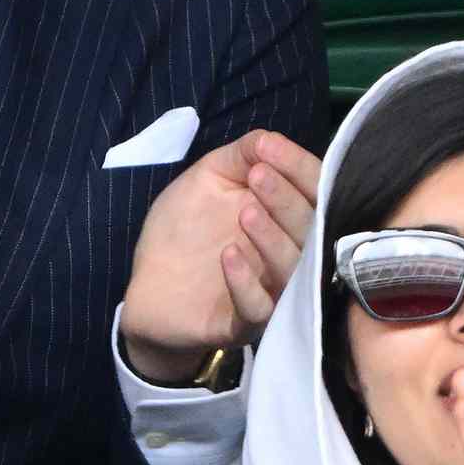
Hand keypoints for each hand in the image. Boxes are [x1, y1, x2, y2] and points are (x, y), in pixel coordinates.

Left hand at [119, 131, 321, 382]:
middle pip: (311, 229)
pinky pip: (259, 308)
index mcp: (286, 215)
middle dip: (287, 199)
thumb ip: (240, 156)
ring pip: (292, 269)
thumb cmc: (185, 227)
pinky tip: (228, 256)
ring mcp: (271, 291)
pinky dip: (246, 282)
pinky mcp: (244, 324)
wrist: (150, 286)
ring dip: (272, 238)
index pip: (314, 191)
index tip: (269, 149)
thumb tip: (270, 139)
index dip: (298, 168)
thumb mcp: (208, 178)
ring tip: (245, 213)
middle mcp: (289, 253)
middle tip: (258, 177)